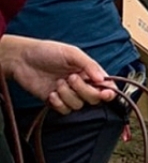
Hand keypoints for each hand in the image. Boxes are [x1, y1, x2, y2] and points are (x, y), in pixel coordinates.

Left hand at [0, 36, 116, 113]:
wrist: (22, 60)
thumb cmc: (47, 52)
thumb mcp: (72, 53)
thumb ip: (90, 65)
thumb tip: (102, 79)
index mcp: (90, 72)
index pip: (107, 86)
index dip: (109, 92)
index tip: (105, 93)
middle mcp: (82, 85)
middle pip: (94, 98)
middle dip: (84, 90)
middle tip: (72, 78)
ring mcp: (70, 94)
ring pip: (79, 105)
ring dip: (68, 95)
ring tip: (58, 82)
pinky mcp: (57, 102)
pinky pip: (65, 110)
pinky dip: (59, 103)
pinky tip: (52, 93)